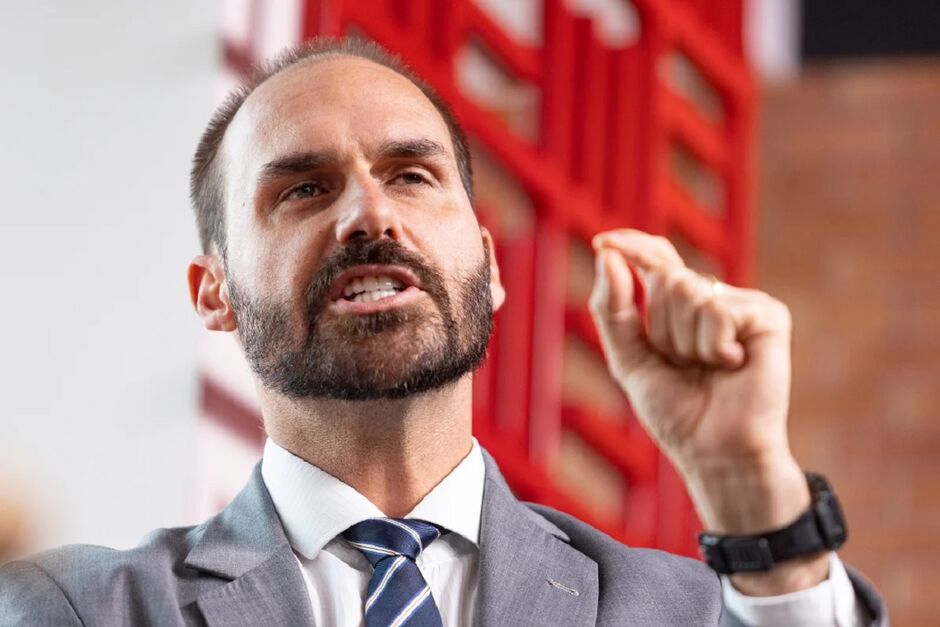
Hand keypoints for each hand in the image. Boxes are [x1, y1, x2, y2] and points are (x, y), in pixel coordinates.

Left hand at [589, 229, 826, 594]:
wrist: (715, 452)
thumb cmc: (677, 413)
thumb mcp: (629, 360)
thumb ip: (612, 309)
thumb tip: (605, 254)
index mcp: (679, 307)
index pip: (656, 258)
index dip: (632, 246)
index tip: (601, 240)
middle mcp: (711, 298)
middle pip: (667, 278)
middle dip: (662, 327)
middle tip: (683, 364)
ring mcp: (741, 303)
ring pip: (689, 292)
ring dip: (686, 342)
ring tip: (708, 369)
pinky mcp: (768, 315)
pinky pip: (718, 309)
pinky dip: (714, 345)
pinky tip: (734, 366)